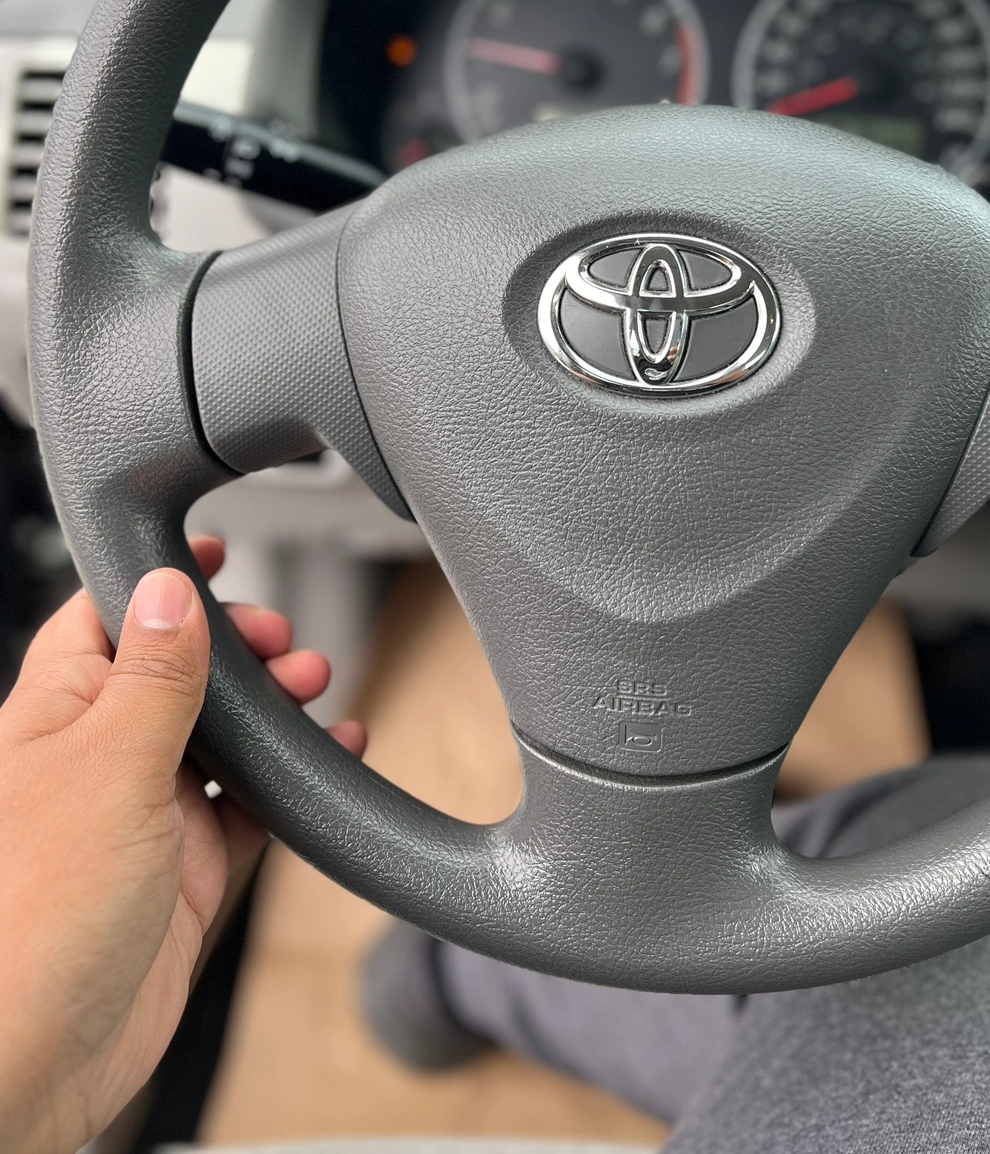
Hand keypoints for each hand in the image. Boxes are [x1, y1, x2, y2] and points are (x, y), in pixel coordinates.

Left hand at [0, 537, 365, 1153]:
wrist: (32, 1063)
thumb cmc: (28, 919)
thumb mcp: (106, 766)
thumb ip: (153, 677)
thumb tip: (169, 588)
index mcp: (52, 715)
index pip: (107, 619)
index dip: (160, 581)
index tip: (214, 551)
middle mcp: (96, 762)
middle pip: (179, 674)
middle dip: (237, 648)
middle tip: (283, 643)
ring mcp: (143, 822)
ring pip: (222, 739)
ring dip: (273, 709)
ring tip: (315, 688)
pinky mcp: (185, 879)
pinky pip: (251, 812)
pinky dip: (295, 783)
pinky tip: (333, 752)